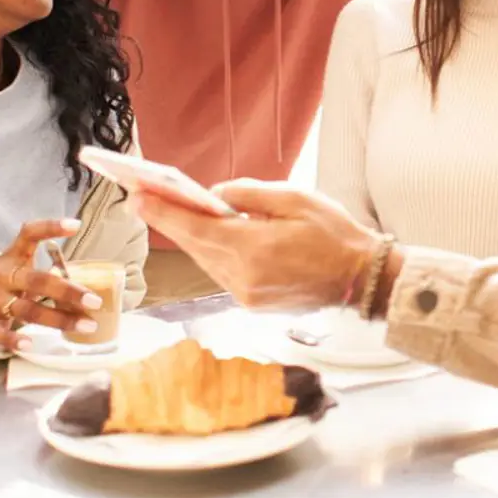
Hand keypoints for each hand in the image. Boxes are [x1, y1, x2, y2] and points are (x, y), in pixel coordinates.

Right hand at [0, 218, 103, 351]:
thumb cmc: (8, 279)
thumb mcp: (22, 265)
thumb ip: (49, 268)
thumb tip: (90, 279)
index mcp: (14, 256)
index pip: (30, 234)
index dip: (51, 227)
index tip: (75, 225)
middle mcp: (4, 276)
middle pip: (37, 281)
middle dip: (68, 292)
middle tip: (95, 301)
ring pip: (27, 310)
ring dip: (59, 320)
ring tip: (87, 326)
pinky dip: (13, 340)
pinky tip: (30, 344)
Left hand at [133, 179, 378, 309]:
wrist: (360, 277)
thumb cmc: (334, 233)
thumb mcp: (294, 198)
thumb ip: (248, 195)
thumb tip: (213, 197)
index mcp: (254, 249)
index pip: (195, 229)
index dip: (162, 212)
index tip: (136, 197)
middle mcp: (244, 278)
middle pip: (195, 246)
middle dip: (167, 221)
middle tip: (141, 198)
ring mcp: (247, 295)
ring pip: (205, 261)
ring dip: (188, 237)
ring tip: (168, 212)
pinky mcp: (253, 303)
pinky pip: (221, 272)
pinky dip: (210, 252)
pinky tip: (204, 234)